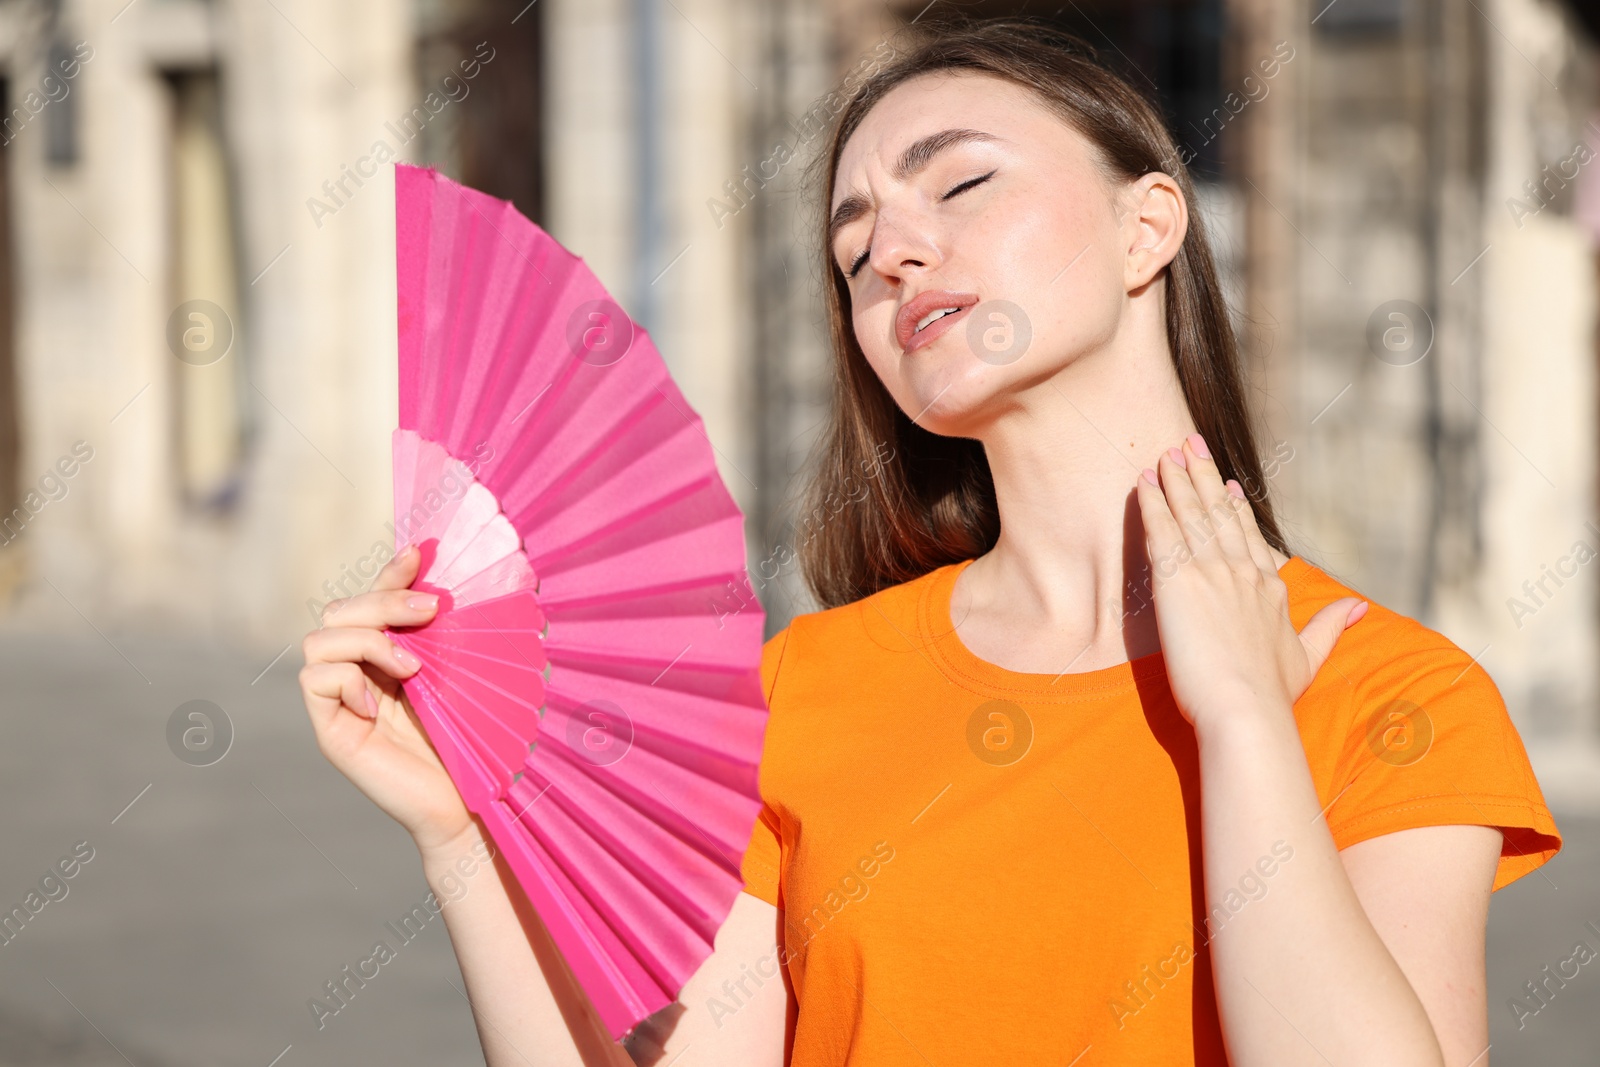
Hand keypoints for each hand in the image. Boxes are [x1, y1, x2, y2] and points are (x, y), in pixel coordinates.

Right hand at [298, 544, 475, 854]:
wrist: (472, 801)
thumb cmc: (475, 739)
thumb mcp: (458, 673)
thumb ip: (440, 634)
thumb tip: (440, 579)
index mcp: (391, 656)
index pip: (372, 600)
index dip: (389, 574)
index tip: (419, 554)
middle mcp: (361, 674)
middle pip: (340, 610)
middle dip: (384, 600)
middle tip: (431, 611)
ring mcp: (342, 702)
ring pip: (320, 639)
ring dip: (369, 640)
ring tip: (412, 668)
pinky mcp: (332, 731)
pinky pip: (314, 679)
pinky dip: (347, 679)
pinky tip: (379, 703)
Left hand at [1134, 433, 1366, 732]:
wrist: (1246, 709)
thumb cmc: (1272, 695)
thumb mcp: (1309, 657)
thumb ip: (1332, 625)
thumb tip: (1362, 606)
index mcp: (1270, 588)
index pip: (1248, 536)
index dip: (1234, 508)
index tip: (1228, 485)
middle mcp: (1243, 571)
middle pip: (1218, 514)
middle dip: (1204, 477)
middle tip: (1190, 445)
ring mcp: (1212, 572)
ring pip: (1191, 514)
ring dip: (1177, 480)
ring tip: (1166, 454)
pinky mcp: (1178, 581)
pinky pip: (1162, 531)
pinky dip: (1152, 503)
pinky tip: (1143, 482)